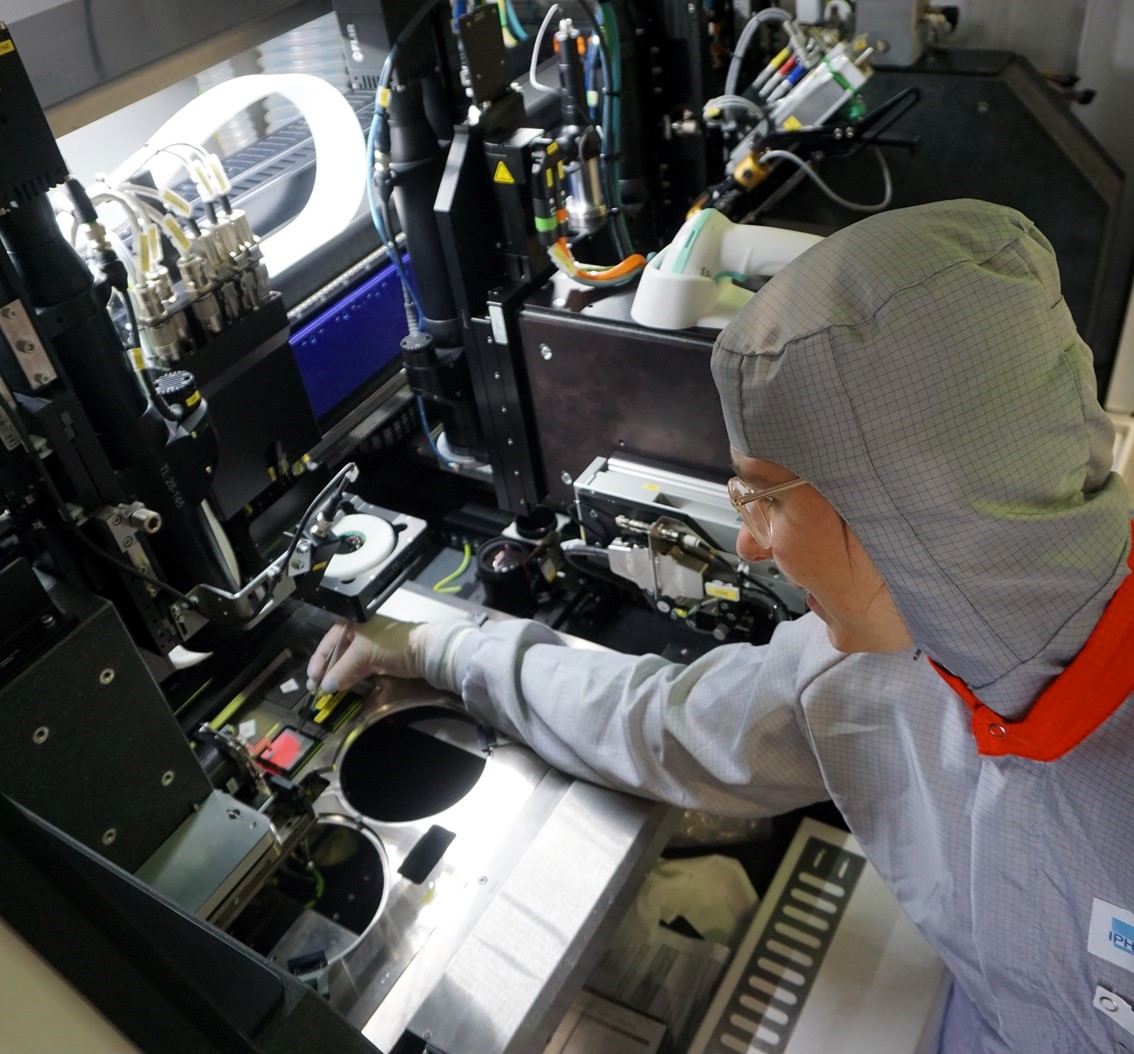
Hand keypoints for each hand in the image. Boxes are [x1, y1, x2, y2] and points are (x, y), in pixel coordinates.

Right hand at [306, 615, 435, 693]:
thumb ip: (342, 669)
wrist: (421, 651)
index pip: (327, 643)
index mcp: (351, 625)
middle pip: (335, 654)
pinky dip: (348, 679)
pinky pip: (356, 670)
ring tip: (325, 692)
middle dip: (325, 671)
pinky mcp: (374, 662)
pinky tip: (339, 689)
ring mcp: (366, 649)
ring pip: (345, 664)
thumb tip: (325, 687)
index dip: (318, 661)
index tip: (312, 678)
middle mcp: (356, 635)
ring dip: (335, 677)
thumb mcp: (363, 652)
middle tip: (315, 688)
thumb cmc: (390, 643)